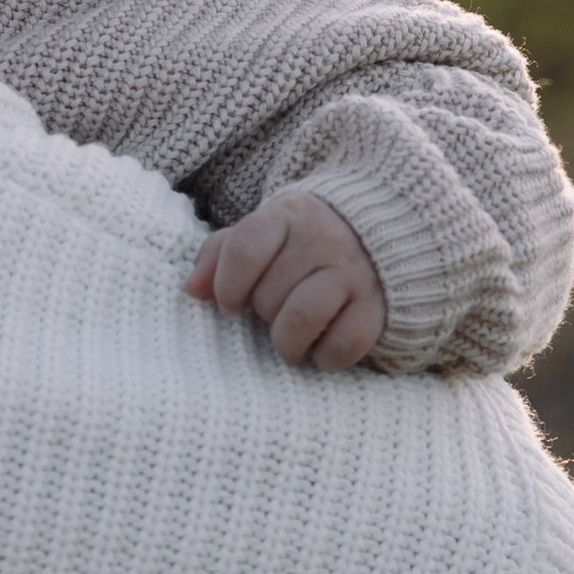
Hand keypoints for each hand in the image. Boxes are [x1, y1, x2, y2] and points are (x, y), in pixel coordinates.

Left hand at [187, 189, 386, 369]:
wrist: (380, 233)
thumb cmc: (301, 243)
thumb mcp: (263, 233)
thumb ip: (220, 254)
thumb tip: (193, 290)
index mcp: (288, 217)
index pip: (245, 247)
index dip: (227, 284)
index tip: (230, 303)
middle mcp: (324, 240)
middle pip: (269, 292)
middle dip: (262, 312)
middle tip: (272, 311)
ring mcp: (353, 273)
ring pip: (303, 316)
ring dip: (286, 341)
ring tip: (287, 341)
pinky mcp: (377, 307)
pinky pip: (343, 343)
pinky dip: (325, 357)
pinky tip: (320, 348)